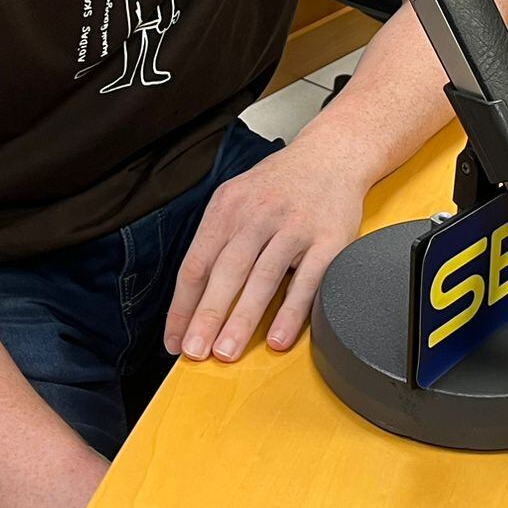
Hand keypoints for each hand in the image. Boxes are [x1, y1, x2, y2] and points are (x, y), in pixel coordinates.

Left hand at [164, 146, 365, 361]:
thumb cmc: (281, 185)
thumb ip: (217, 240)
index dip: (182, 306)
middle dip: (207, 316)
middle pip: (226, 272)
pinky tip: (278, 337)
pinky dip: (291, 312)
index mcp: (228, 208)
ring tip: (227, 351)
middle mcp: (258, 215)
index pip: (196, 263)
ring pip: (263, 278)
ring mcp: (295, 227)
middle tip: (196, 352)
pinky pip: (308, 280)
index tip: (176, 338)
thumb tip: (193, 296)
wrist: (332, 155)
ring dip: (243, 319)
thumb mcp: (237, 198)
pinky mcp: (329, 240)